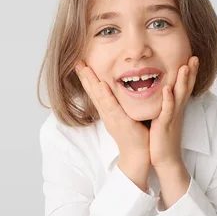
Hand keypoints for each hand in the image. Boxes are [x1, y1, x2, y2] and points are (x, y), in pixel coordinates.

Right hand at [75, 61, 150, 188]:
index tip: (82, 64)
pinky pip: (112, 106)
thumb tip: (120, 92)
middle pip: (93, 92)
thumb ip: (121, 105)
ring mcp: (112, 117)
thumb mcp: (125, 116)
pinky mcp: (120, 121)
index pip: (95, 92)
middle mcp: (107, 113)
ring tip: (85, 68)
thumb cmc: (134, 135)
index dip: (88, 78)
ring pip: (99, 96)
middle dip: (85, 76)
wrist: (138, 154)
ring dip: (92, 81)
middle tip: (77, 61)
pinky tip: (102, 85)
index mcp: (107, 112)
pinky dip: (106, 95)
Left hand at [149, 56, 198, 170]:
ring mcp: (172, 117)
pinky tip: (167, 89)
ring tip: (185, 67)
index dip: (190, 73)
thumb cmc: (163, 138)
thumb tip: (164, 91)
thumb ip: (167, 105)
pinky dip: (168, 99)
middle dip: (191, 72)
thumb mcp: (166, 117)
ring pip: (179, 96)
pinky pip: (167, 110)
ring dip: (183, 81)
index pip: (185, 87)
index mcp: (176, 107)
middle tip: (195, 57)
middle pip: (187, 88)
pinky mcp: (164, 125)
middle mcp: (177, 110)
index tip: (193, 58)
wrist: (165, 159)